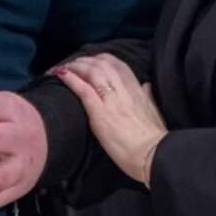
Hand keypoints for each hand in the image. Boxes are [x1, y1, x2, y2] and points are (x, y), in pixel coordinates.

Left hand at [54, 53, 167, 184]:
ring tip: (62, 69)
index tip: (90, 62)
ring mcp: (112, 101)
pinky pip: (84, 90)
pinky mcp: (101, 114)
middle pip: (101, 63)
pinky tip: (61, 75)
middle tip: (72, 64)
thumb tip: (145, 85)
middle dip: (84, 60)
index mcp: (137, 89)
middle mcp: (124, 90)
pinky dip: (71, 79)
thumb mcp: (155, 111)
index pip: (116, 63)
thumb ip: (148, 96)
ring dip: (74, 66)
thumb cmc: (154, 139)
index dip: (100, 59)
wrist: (153, 156)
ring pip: (91, 72)